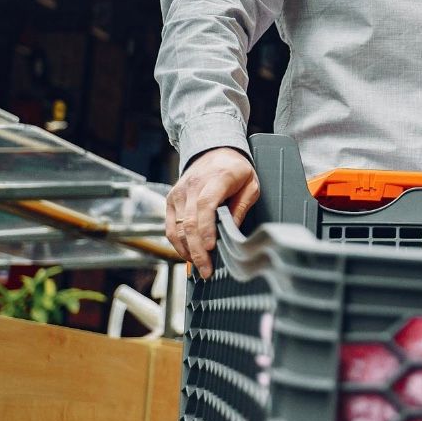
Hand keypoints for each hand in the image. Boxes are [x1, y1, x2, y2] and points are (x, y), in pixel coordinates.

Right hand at [165, 147, 258, 279]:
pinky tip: (189, 254)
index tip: (210, 248)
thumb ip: (241, 207)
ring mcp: (178, 194)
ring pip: (177, 227)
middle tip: (206, 270)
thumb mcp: (250, 184)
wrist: (214, 151)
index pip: (205, 206)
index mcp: (215, 179)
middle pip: (189, 222)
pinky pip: (171, 226)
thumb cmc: (236, 170)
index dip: (206, 229)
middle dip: (197, 250)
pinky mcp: (171, 200)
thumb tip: (232, 231)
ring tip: (200, 267)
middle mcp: (192, 186)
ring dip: (186, 250)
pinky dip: (178, 243)